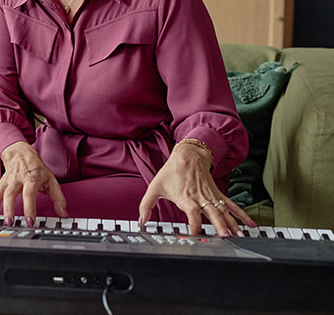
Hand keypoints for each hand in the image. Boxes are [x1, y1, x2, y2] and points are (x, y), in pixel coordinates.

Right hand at [0, 141, 67, 225]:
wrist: (21, 153)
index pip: (29, 193)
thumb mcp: (51, 180)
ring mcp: (5, 182)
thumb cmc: (36, 168)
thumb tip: (64, 214)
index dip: (29, 207)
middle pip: (10, 194)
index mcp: (31, 178)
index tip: (30, 221)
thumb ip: (58, 198)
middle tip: (9, 223)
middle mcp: (16, 179)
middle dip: (8, 209)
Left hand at [139, 141, 256, 235]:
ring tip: (240, 237)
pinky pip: (232, 206)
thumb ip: (146, 205)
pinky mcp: (218, 194)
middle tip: (225, 237)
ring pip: (224, 212)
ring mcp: (211, 196)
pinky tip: (250, 225)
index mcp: (185, 197)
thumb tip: (141, 221)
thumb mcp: (154, 187)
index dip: (194, 223)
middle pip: (212, 213)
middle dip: (219, 225)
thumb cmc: (171, 172)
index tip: (195, 233)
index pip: (192, 212)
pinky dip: (242, 215)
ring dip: (233, 224)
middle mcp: (200, 197)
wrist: (188, 154)